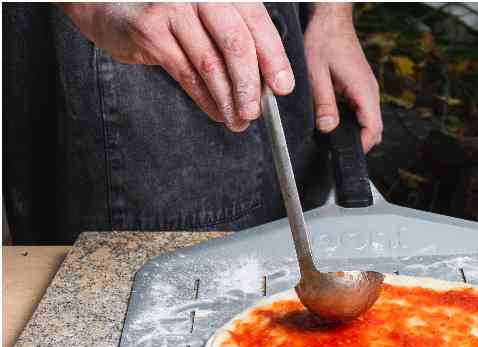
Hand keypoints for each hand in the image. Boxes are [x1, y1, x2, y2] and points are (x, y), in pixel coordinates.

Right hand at [64, 3, 292, 130]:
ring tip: (238, 119)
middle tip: (255, 111)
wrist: (108, 1)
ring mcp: (172, 8)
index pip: (256, 21)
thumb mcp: (206, 14)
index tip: (283, 87)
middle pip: (237, 44)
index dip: (274, 57)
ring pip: (211, 64)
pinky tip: (217, 111)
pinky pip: (187, 74)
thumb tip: (267, 83)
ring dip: (228, 99)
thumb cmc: (167, 11)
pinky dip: (206, 98)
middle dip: (250, 86)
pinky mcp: (150, 30)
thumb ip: (234, 38)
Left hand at [303, 2, 382, 150]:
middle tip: (336, 147)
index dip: (361, 146)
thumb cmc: (324, 38)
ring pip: (368, 121)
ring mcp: (368, 89)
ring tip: (333, 133)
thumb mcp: (316, 72)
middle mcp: (370, 91)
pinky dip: (352, 119)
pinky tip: (335, 116)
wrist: (330, 18)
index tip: (345, 153)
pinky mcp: (362, 86)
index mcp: (363, 90)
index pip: (373, 129)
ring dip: (354, 130)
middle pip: (374, 129)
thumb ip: (323, 102)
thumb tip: (328, 127)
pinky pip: (362, 110)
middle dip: (358, 142)